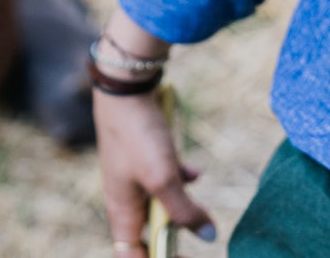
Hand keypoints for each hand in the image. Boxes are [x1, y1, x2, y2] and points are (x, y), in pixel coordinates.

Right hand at [96, 13, 215, 252]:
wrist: (126, 88)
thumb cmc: (138, 135)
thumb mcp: (163, 178)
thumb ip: (184, 210)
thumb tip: (208, 237)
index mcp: (121, 212)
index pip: (132, 255)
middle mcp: (124, 199)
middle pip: (148, 233)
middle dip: (173, 237)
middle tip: (197, 235)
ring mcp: (133, 177)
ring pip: (158, 206)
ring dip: (179, 209)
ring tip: (199, 209)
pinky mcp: (144, 157)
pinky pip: (163, 179)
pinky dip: (180, 181)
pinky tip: (194, 173)